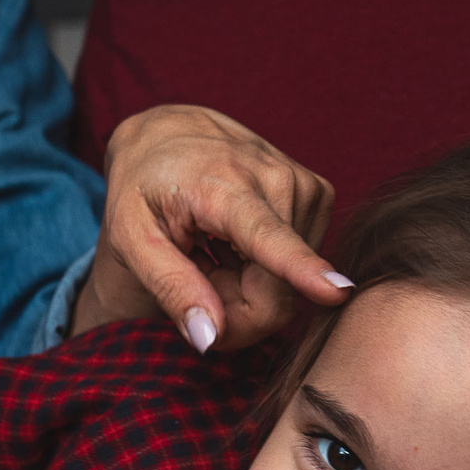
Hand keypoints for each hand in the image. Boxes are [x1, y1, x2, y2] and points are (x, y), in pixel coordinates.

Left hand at [72, 105, 349, 350]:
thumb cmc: (143, 187)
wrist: (169, 131)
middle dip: (233, 307)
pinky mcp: (318, 193)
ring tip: (212, 248)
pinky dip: (265, 269)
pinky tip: (236, 241)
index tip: (339, 292)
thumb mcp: (130, 238)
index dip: (303, 270)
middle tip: (195, 274)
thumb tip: (210, 338)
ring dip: (247, 286)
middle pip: (277, 294)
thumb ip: (170, 288)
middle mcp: (277, 179)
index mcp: (224, 186)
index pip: (269, 237)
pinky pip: (298, 266)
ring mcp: (304, 185)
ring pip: (289, 289)